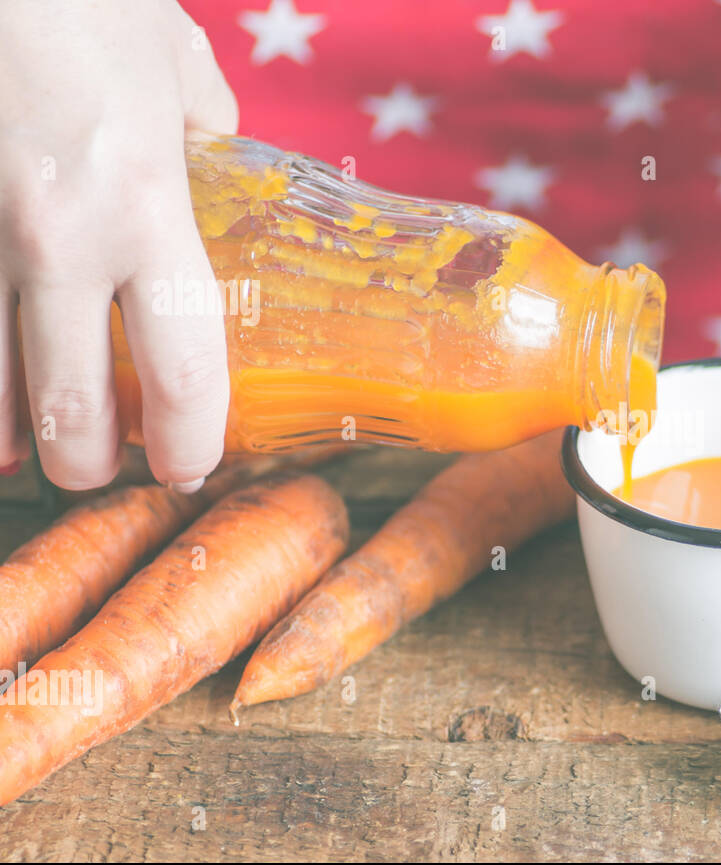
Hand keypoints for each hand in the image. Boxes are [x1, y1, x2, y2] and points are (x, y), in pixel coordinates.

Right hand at [0, 0, 236, 489]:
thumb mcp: (170, 55)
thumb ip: (203, 125)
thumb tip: (218, 157)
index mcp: (143, 204)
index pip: (181, 364)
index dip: (187, 437)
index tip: (188, 467)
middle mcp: (55, 235)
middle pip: (69, 401)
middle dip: (85, 459)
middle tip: (96, 470)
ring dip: (2, 433)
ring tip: (19, 452)